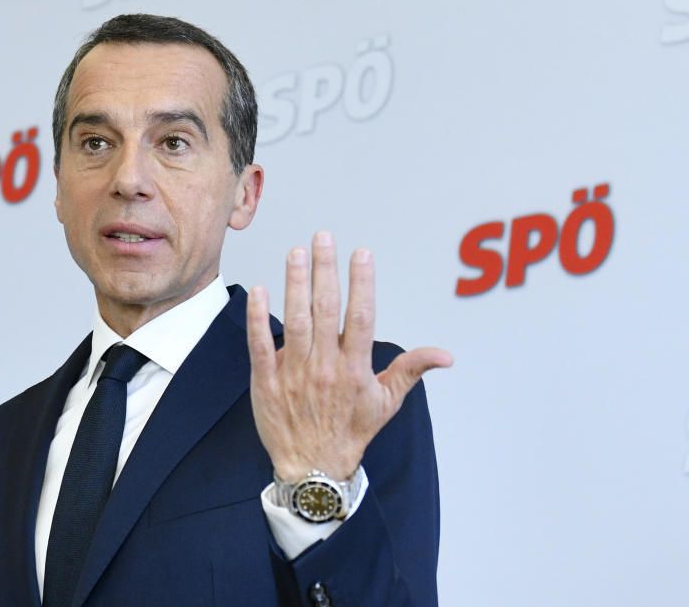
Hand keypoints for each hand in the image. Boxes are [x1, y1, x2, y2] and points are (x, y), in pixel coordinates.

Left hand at [246, 231, 452, 481]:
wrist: (312, 467)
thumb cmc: (350, 432)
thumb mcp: (386, 404)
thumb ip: (411, 370)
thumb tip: (446, 355)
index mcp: (355, 369)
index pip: (361, 317)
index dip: (362, 283)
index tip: (362, 254)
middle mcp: (324, 367)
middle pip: (326, 310)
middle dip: (325, 271)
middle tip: (323, 238)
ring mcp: (293, 373)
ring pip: (295, 320)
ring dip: (294, 283)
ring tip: (296, 252)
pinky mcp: (266, 380)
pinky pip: (261, 344)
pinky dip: (259, 318)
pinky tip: (260, 290)